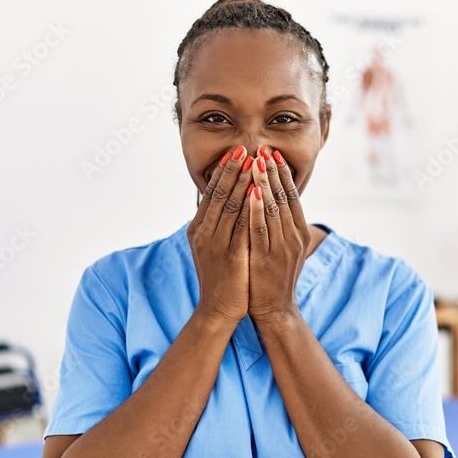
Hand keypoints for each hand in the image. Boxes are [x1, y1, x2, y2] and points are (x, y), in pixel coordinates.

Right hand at [187, 145, 254, 327]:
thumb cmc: (221, 277)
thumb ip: (218, 225)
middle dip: (232, 169)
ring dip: (243, 181)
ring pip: (230, 206)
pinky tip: (259, 192)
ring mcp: (215, 244)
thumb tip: (228, 201)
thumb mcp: (214, 247)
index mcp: (198, 229)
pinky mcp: (230, 256)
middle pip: (219, 194)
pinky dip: (250, 207)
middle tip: (244, 147)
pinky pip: (241, 226)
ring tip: (253, 162)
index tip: (235, 152)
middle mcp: (203, 233)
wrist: (218, 309)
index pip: (211, 193)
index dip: (223, 171)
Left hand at [246, 146, 310, 325]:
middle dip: (273, 172)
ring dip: (264, 184)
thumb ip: (281, 225)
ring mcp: (282, 247)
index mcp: (299, 232)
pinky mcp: (268, 258)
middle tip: (264, 149)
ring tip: (256, 162)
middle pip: (284, 198)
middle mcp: (294, 237)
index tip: (273, 154)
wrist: (274, 309)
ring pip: (274, 209)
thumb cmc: (274, 277)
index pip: (291, 196)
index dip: (282, 174)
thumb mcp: (283, 247)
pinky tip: (250, 192)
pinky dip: (256, 209)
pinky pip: (261, 229)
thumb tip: (272, 201)